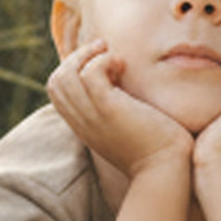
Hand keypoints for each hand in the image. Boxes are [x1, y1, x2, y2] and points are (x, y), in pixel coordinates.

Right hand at [47, 39, 191, 179]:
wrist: (165, 170)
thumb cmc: (154, 149)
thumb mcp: (125, 128)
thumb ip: (115, 112)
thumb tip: (120, 85)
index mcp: (83, 126)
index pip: (57, 92)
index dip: (73, 70)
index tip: (102, 66)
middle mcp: (82, 121)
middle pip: (56, 80)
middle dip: (77, 58)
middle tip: (104, 51)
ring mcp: (92, 116)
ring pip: (65, 74)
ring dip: (88, 55)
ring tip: (113, 57)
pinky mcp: (108, 109)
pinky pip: (90, 73)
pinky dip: (104, 60)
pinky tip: (123, 66)